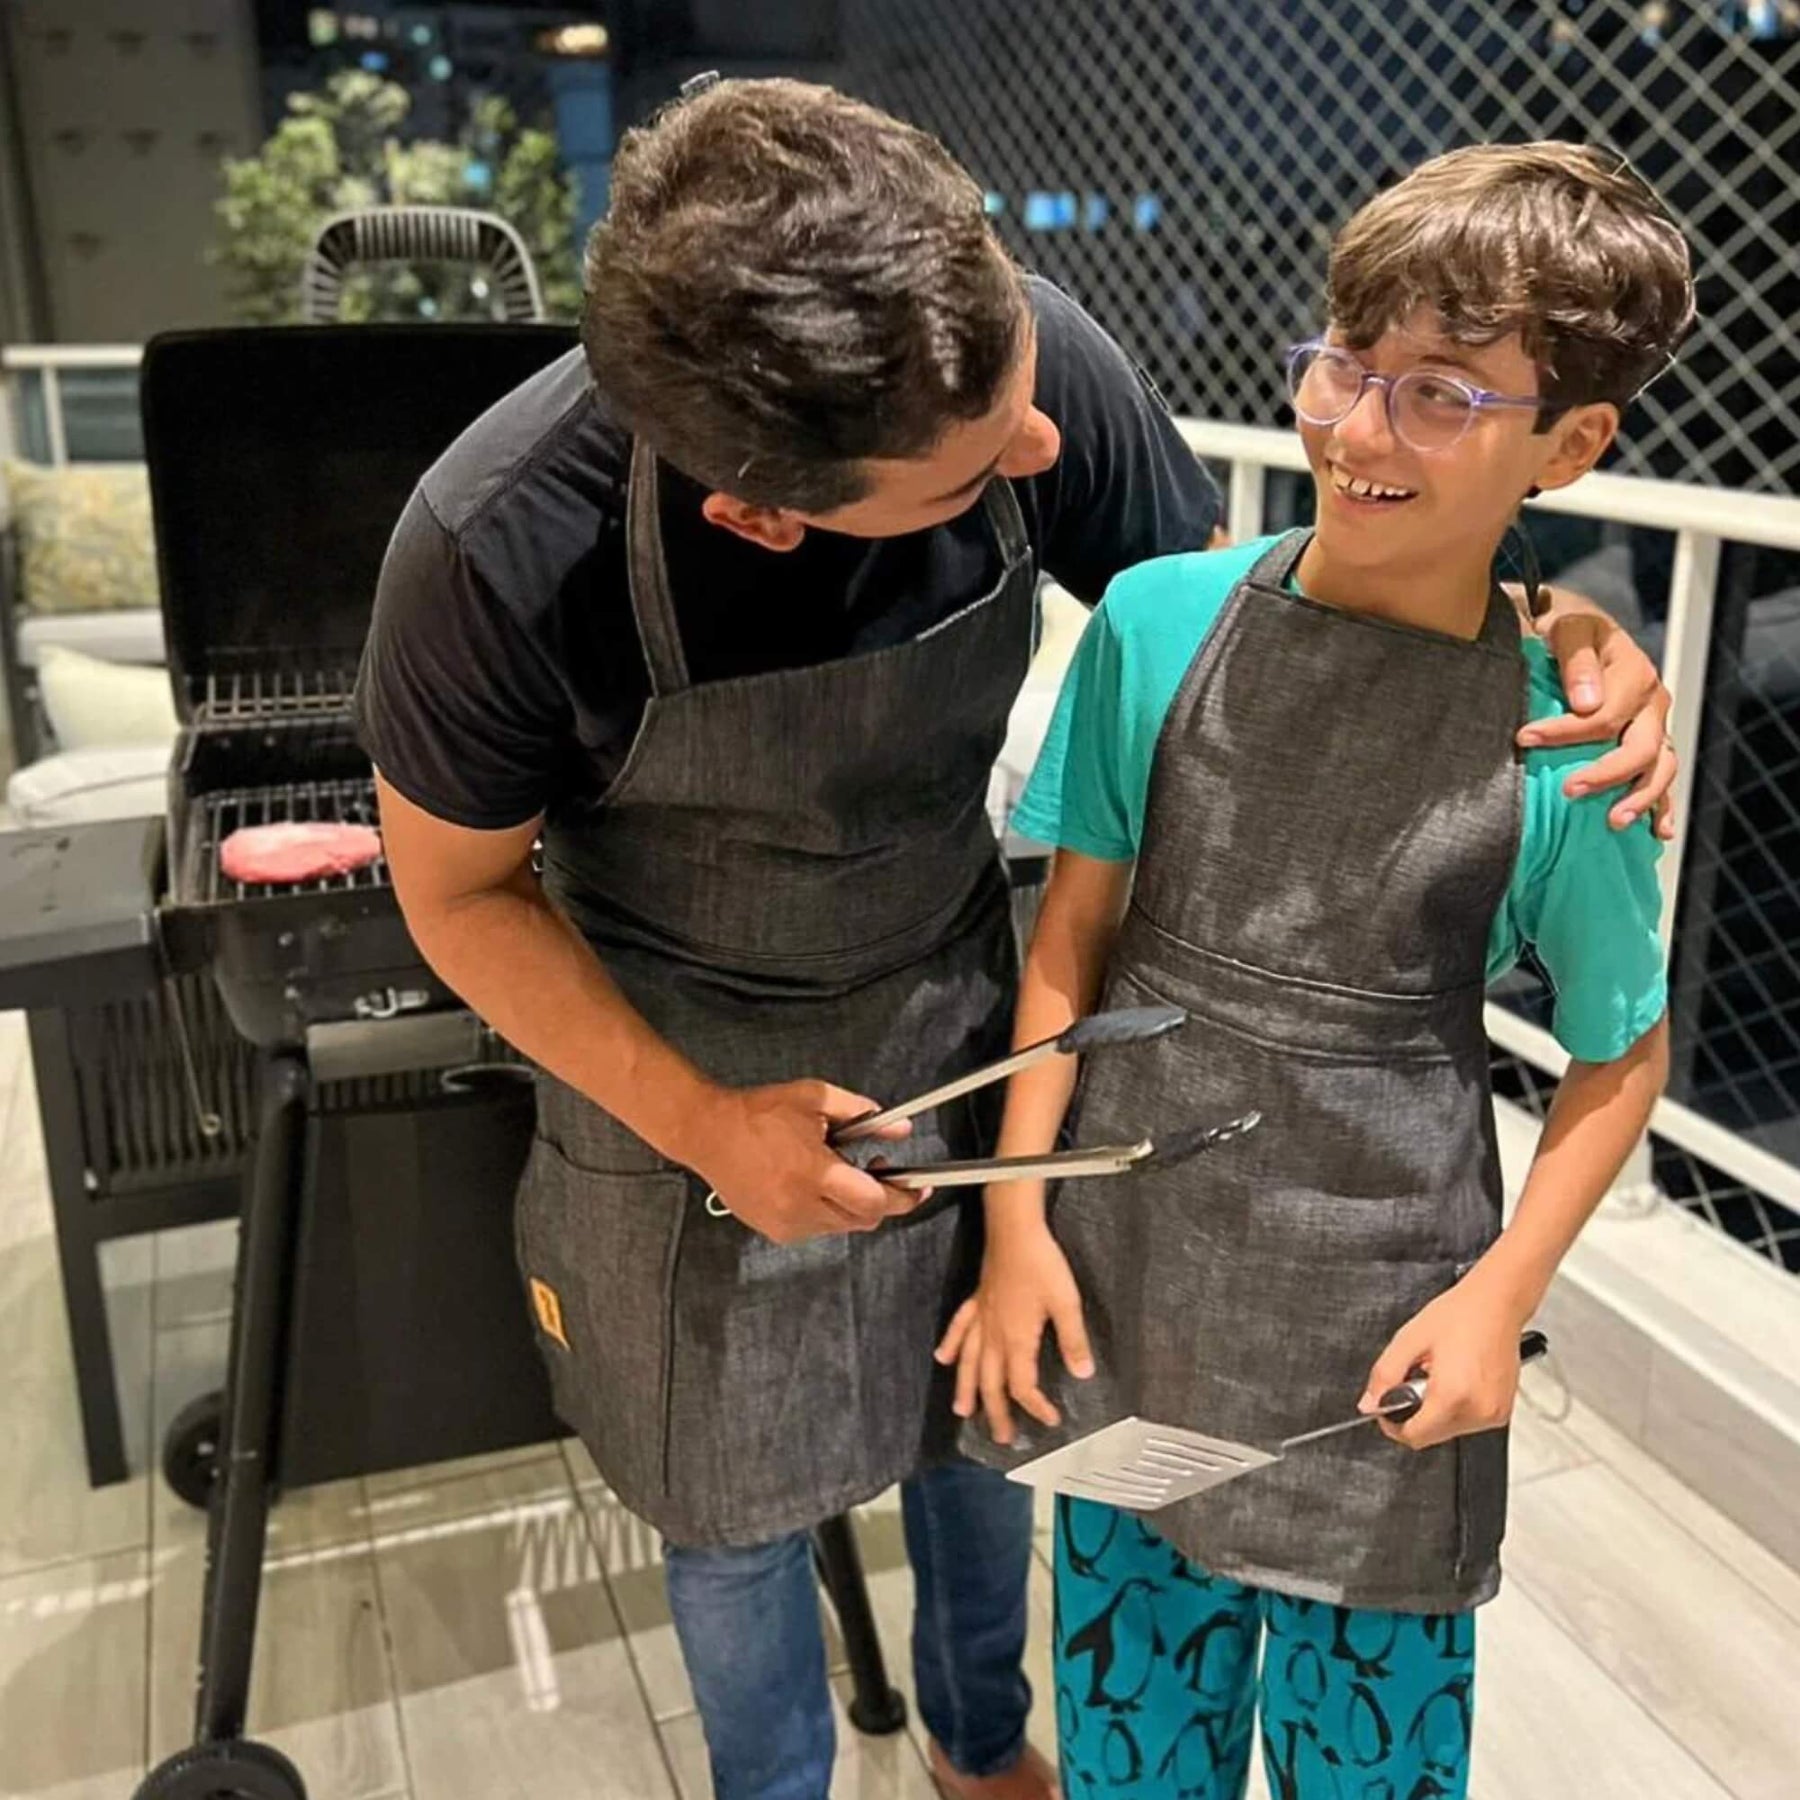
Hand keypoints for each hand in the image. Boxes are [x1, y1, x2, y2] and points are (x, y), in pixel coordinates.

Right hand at [689, 1081, 920, 1245]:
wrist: (708, 1133)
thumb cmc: (759, 1112)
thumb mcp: (816, 1099)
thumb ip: (863, 1114)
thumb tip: (901, 1130)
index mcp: (814, 1173)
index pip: (874, 1201)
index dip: (904, 1197)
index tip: (920, 1188)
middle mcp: (801, 1206)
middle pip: (864, 1219)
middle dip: (880, 1198)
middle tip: (878, 1168)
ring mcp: (786, 1223)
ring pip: (842, 1226)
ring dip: (851, 1204)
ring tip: (834, 1169)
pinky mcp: (774, 1231)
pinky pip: (817, 1229)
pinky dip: (827, 1211)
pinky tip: (813, 1183)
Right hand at [934, 1221, 1093, 1445]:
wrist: (1015, 1230)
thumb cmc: (1040, 1262)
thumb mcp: (1066, 1303)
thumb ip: (1073, 1340)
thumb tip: (1083, 1372)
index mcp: (1016, 1339)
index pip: (1023, 1385)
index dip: (1035, 1407)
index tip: (1050, 1419)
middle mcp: (994, 1334)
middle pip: (991, 1382)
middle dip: (996, 1412)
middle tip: (1000, 1437)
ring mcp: (982, 1317)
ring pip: (968, 1362)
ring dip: (966, 1388)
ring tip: (962, 1410)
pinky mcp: (977, 1300)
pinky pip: (959, 1328)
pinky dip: (949, 1344)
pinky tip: (942, 1357)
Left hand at [1359, 1278, 1531, 1450]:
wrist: (1496, 1303)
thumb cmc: (1460, 1315)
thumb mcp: (1409, 1340)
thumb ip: (1384, 1375)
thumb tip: (1369, 1403)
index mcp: (1453, 1395)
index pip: (1414, 1436)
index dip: (1393, 1425)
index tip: (1387, 1408)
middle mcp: (1478, 1410)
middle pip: (1431, 1435)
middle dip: (1416, 1412)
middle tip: (1418, 1377)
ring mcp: (1494, 1413)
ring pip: (1449, 1430)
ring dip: (1436, 1410)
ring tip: (1440, 1374)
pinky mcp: (1503, 1411)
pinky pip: (1468, 1422)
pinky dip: (1456, 1407)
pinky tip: (1456, 1379)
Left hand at [1516, 594, 1676, 839]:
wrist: (1580, 629)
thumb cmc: (1566, 629)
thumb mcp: (1568, 628)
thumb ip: (1575, 658)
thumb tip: (1585, 702)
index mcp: (1634, 674)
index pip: (1602, 715)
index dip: (1563, 732)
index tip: (1524, 739)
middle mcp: (1652, 703)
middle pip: (1639, 748)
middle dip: (1606, 775)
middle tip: (1569, 791)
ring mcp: (1655, 727)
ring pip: (1660, 768)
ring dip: (1639, 798)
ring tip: (1613, 822)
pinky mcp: (1651, 744)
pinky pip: (1663, 778)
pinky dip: (1662, 806)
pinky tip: (1657, 832)